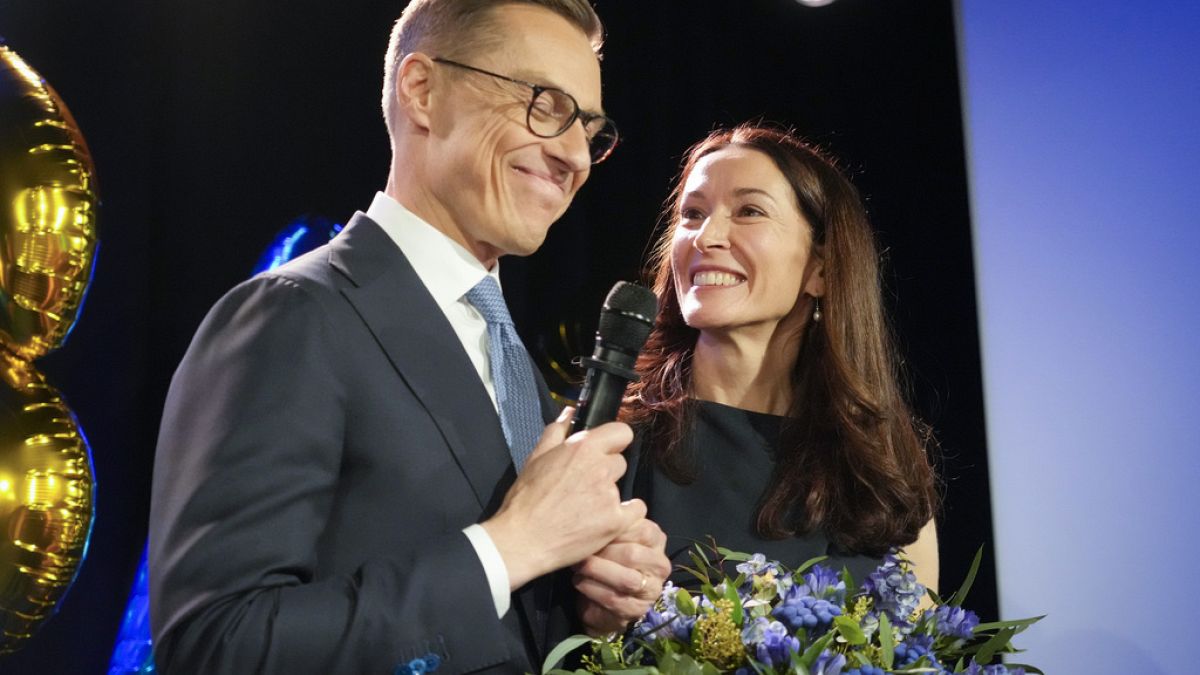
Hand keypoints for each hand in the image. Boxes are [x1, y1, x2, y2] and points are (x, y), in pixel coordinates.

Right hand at [482, 407, 644, 589]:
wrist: (522, 539)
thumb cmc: (525, 499)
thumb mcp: (536, 458)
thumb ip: (557, 431)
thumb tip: (569, 412)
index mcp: (582, 448)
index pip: (621, 432)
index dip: (614, 442)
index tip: (606, 451)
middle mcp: (600, 468)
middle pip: (620, 463)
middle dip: (606, 472)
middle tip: (585, 487)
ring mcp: (610, 495)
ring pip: (622, 488)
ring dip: (609, 496)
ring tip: (586, 509)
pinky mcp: (615, 521)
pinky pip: (635, 511)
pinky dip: (624, 516)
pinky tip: (605, 520)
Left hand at [573, 518, 669, 635]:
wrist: (598, 597)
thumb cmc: (605, 557)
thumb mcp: (610, 536)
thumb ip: (613, 522)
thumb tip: (600, 503)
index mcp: (656, 541)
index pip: (643, 530)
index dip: (615, 529)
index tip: (591, 528)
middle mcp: (660, 565)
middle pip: (633, 555)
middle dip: (603, 551)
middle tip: (580, 548)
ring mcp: (651, 590)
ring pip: (625, 579)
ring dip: (597, 571)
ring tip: (577, 566)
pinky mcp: (637, 611)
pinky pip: (614, 599)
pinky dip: (593, 589)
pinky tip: (578, 582)